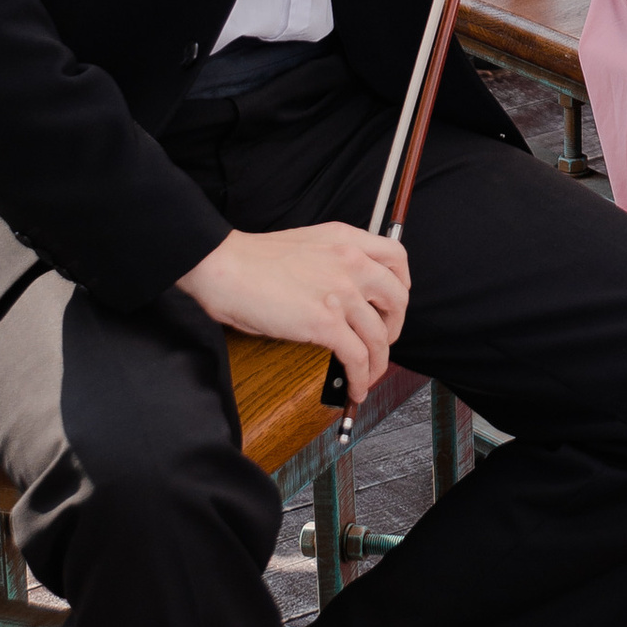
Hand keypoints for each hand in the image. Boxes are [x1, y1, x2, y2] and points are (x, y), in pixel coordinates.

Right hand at [178, 221, 409, 398]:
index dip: (401, 285)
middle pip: (397, 299)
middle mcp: (351, 262)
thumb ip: (332, 262)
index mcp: (346, 239)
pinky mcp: (326, 322)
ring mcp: (342, 293)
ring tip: (369, 374)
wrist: (225, 266)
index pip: (397, 257)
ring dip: (379, 361)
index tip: (393, 302)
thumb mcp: (306, 245)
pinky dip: (362, 377)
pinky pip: (359, 357)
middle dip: (394, 326)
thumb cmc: (252, 260)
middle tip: (382, 340)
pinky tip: (356, 387)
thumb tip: (345, 296)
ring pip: (379, 335)